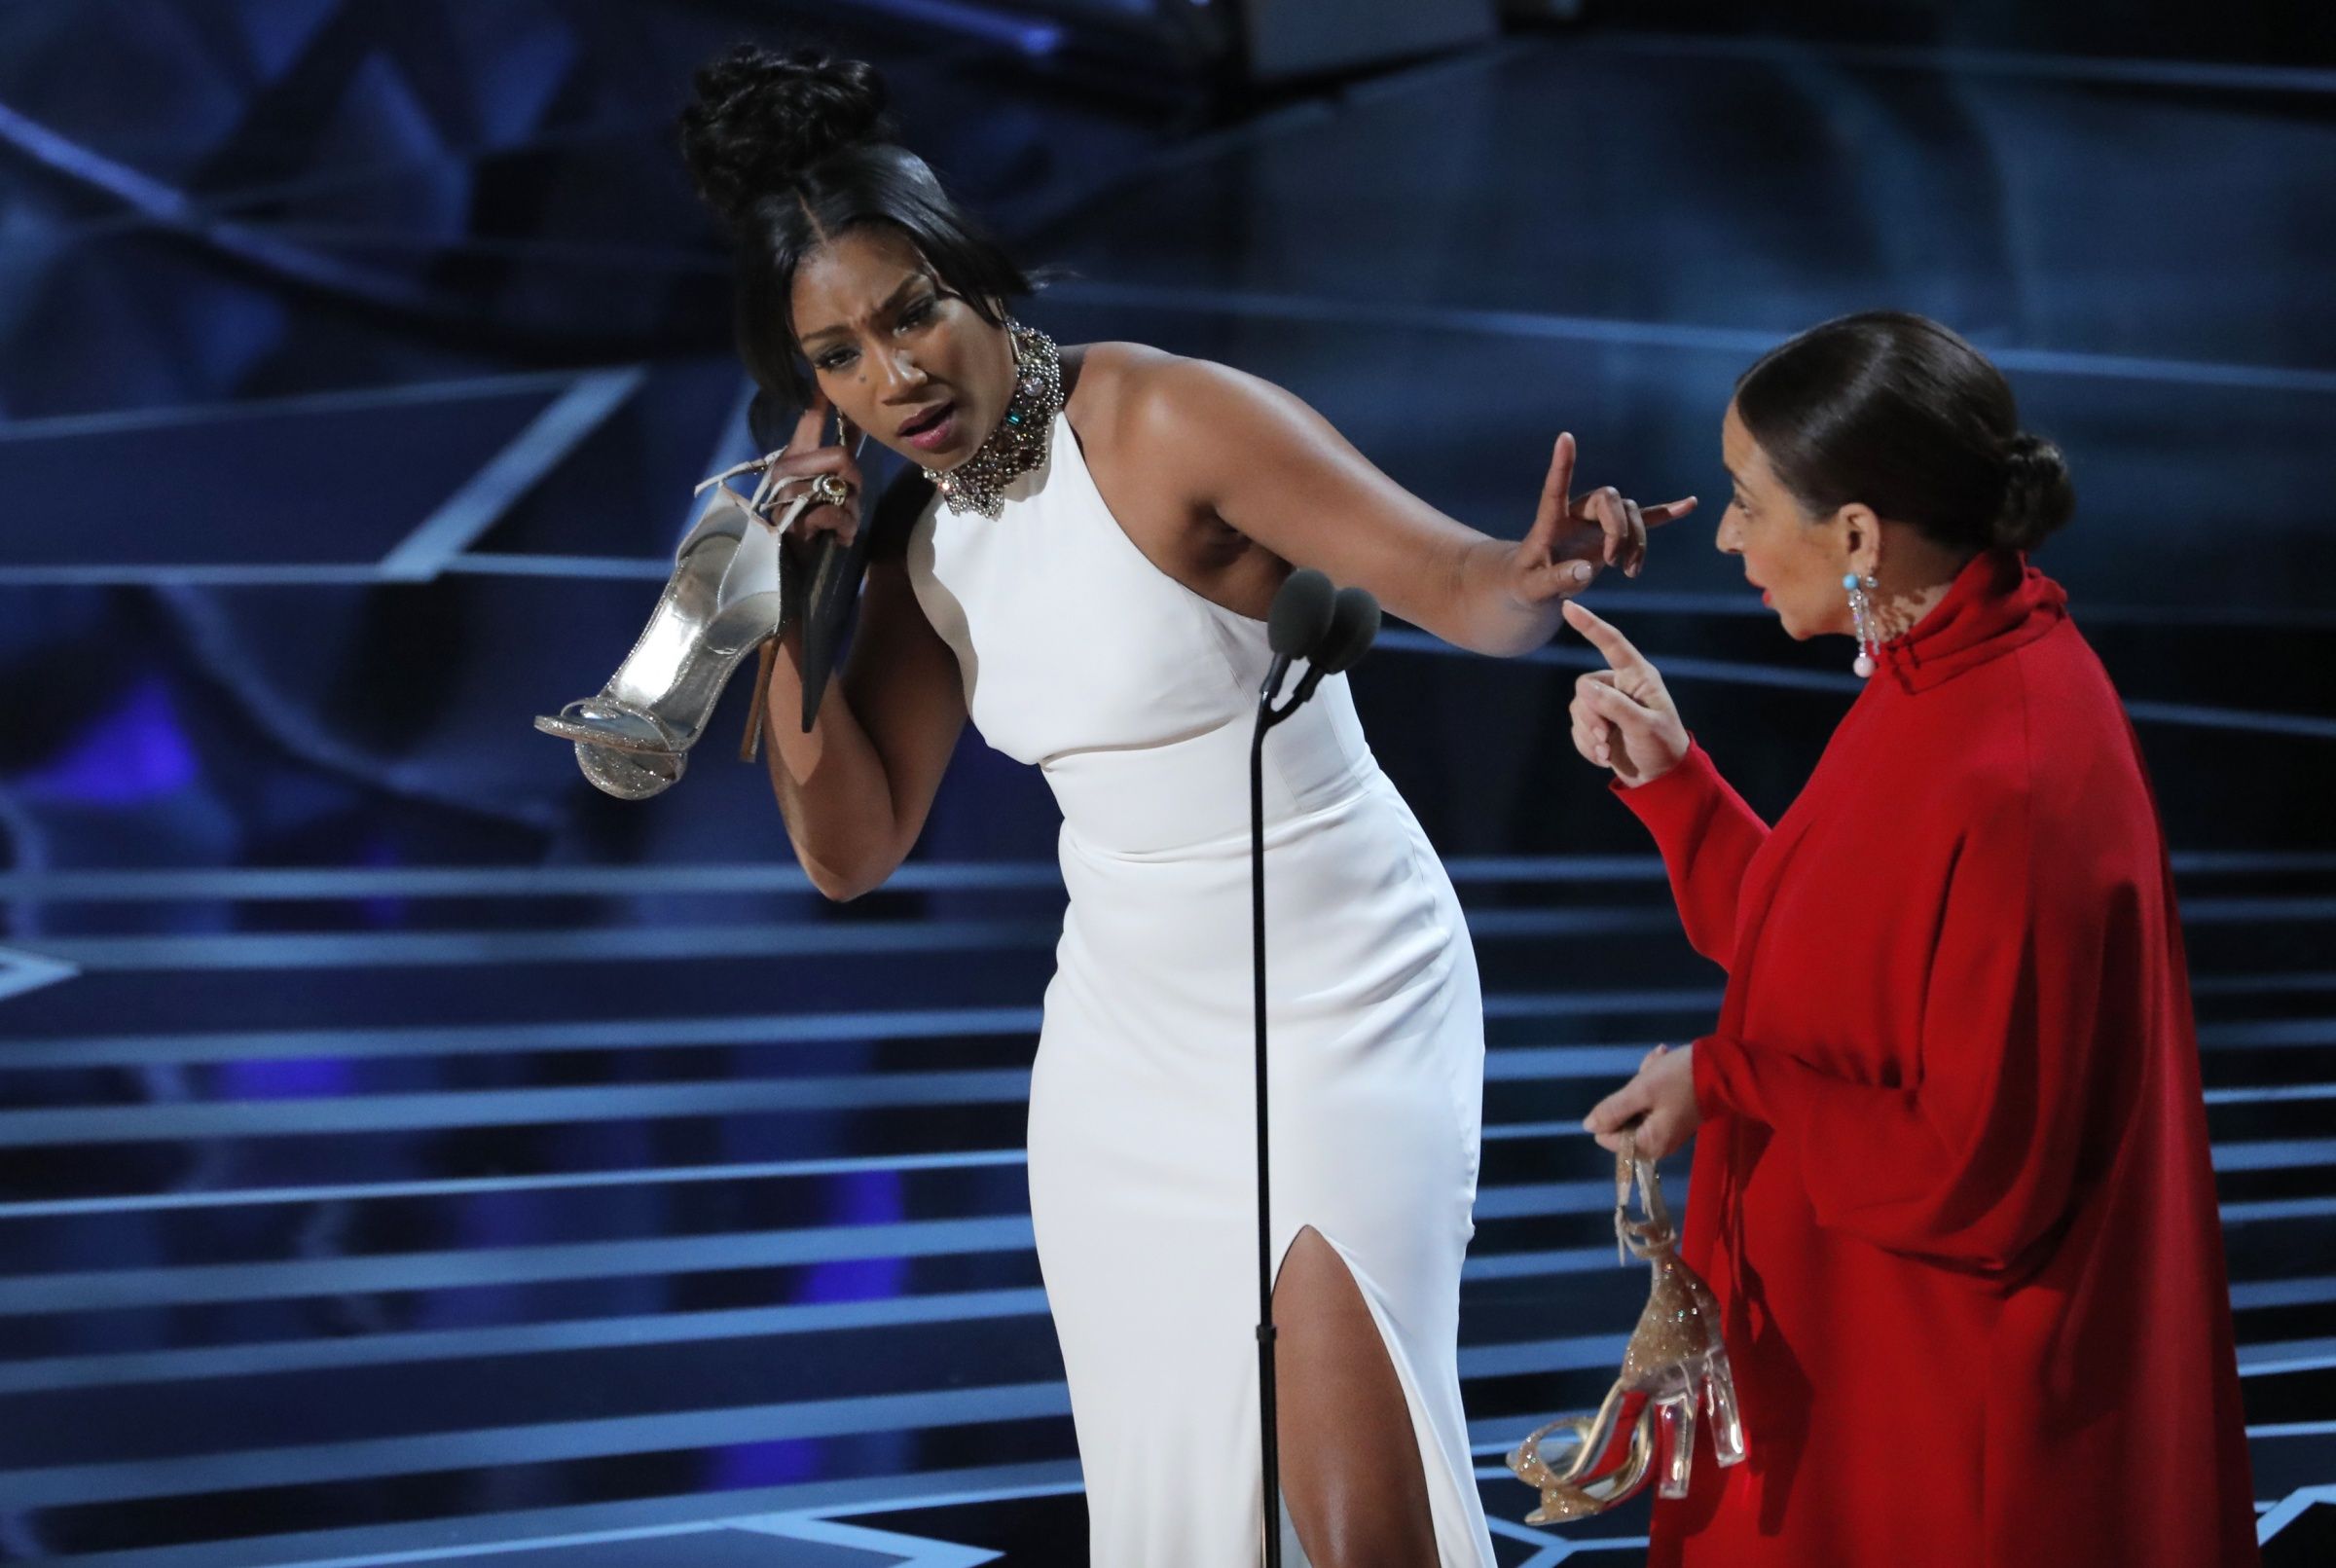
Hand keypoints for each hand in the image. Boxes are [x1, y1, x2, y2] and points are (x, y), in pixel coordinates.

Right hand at [762, 395, 864, 548]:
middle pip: (842, 456)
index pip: (810, 420)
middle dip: (856, 481)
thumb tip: (857, 431)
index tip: (830, 380)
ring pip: (843, 486)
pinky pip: (835, 512)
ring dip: (852, 511)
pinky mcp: (796, 518)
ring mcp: (790, 492)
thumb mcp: (826, 488)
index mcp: (795, 456)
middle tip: (849, 502)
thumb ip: (836, 464)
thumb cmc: (811, 521)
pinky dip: (845, 528)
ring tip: (842, 523)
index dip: (823, 400)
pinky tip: (838, 537)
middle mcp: (788, 468)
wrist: (792, 559)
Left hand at [1510, 433, 1695, 603]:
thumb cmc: (1527, 584)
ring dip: (1637, 541)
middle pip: (1609, 500)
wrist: (1536, 584)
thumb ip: (1556, 579)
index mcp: (1550, 521)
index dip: (1561, 465)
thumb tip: (1586, 569)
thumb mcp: (1533, 589)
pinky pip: (1644, 518)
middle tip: (1614, 563)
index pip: (1555, 488)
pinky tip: (1690, 503)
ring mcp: (1597, 520)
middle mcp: (1576, 512)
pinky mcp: (1613, 533)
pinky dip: (1665, 513)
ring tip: (1630, 572)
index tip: (1565, 437)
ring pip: (1630, 513)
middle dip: (1619, 529)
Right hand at [1563, 601, 1689, 786]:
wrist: (1660, 779)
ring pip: (1577, 709)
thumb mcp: (1644, 726)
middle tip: (1604, 736)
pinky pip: (1576, 728)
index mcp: (1638, 677)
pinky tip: (1603, 757)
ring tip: (1605, 752)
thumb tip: (1586, 689)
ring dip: (1587, 733)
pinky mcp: (1597, 725)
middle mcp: (1620, 686)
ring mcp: (1607, 706)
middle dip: (1589, 714)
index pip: (1612, 643)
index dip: (1590, 625)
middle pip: (1584, 686)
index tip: (1569, 607)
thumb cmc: (1662, 747)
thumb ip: (1615, 706)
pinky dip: (1586, 745)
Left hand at [1585, 1043, 1700, 1160]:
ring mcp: (1667, 1131)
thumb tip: (1588, 1126)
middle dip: (1631, 1094)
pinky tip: (1662, 1062)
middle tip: (1647, 1073)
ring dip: (1642, 1083)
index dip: (1613, 1113)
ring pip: (1637, 1107)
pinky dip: (1653, 1084)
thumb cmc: (1681, 1079)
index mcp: (1648, 1144)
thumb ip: (1613, 1110)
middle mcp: (1657, 1145)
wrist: (1724, 1068)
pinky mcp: (1675, 1118)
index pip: (1608, 1138)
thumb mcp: (1641, 1090)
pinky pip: (1653, 1103)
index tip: (1633, 1093)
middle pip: (1623, 1121)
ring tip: (1657, 1063)